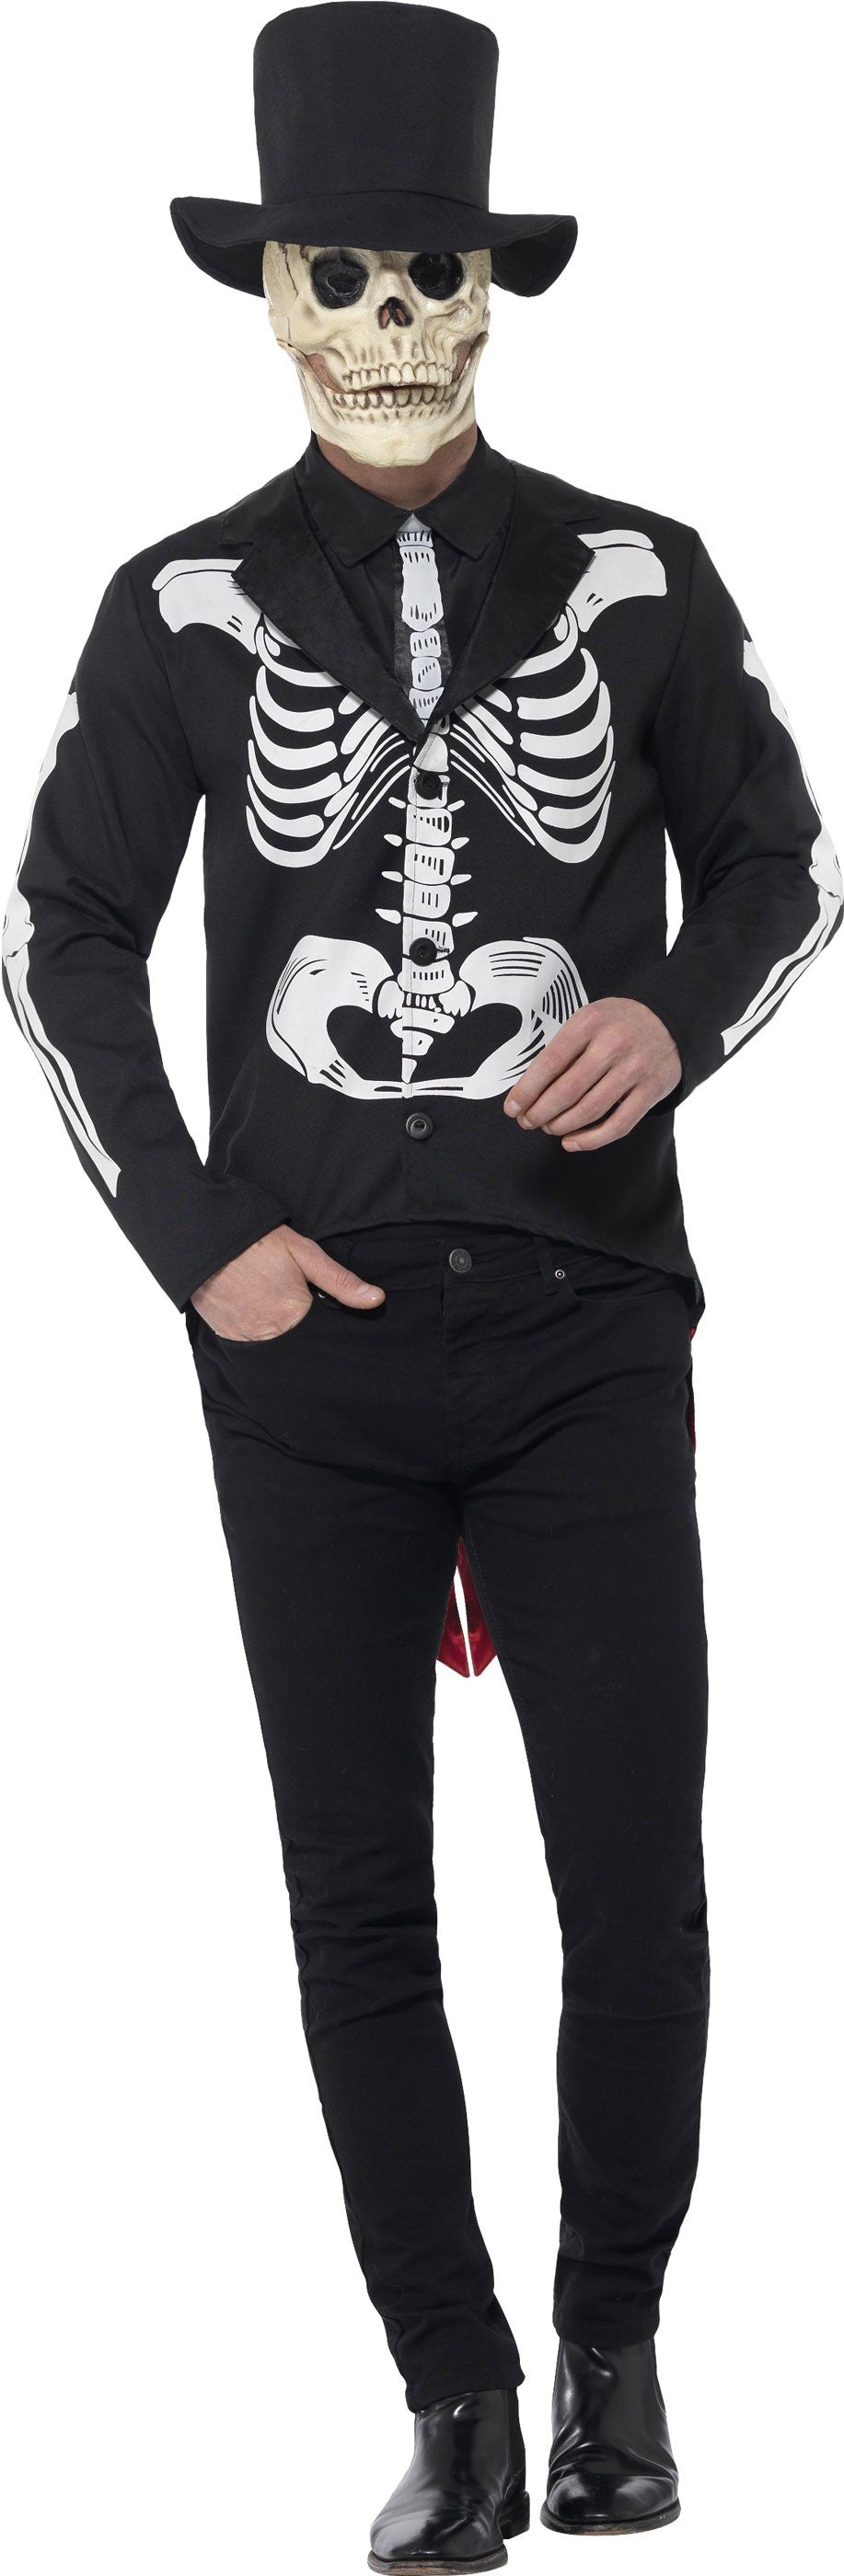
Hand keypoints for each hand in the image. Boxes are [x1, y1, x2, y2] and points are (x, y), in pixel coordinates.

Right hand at [190, 1223, 384, 1339]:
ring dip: (277, 1332)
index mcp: (294, 1314)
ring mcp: (246, 1337)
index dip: (323, 1325)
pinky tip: (254, 1311)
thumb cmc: (258, 1242)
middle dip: (300, 1331)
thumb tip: (376, 1300)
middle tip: (288, 1303)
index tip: (318, 1312)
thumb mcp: (305, 1253)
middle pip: (297, 1343)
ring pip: (273, 1346)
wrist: (206, 1238)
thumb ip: (340, 1281)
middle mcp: (271, 1333)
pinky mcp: (226, 1335)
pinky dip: (255, 1332)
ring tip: (270, 1305)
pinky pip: (248, 1344)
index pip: (321, 1335)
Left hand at [503, 999, 681, 1150]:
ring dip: (562, 1126)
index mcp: (590, 1022)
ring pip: (590, 1110)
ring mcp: (635, 1069)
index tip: (512, 1107)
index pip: (549, 1062)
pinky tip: (572, 1142)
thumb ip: (563, 1047)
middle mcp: (613, 1044)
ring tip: (548, 1128)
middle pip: (567, 1090)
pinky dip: (591, 1139)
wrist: (669, 1021)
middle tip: (527, 1121)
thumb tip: (529, 1088)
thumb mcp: (589, 1018)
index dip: (526, 1090)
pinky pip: (618, 1125)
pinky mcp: (651, 1090)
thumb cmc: (618, 1023)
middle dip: (540, 1112)